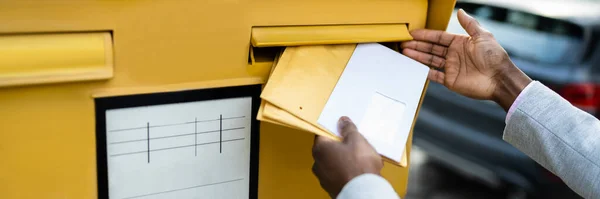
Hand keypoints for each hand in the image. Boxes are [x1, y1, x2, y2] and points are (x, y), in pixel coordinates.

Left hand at [312, 116, 382, 197]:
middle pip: (327, 149)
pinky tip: (358, 171)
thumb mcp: (356, 140)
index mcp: (320, 149)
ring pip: (333, 163)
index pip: (322, 134)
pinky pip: (337, 175)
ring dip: (343, 160)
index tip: (343, 129)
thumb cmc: (359, 164)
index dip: (333, 130)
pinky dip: (345, 172)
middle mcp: (317, 163)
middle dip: (340, 146)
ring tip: (360, 159)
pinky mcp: (331, 188)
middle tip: (354, 144)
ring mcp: (323, 178)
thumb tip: (342, 121)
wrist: (363, 192)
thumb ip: (348, 129)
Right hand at [401, 9, 530, 109]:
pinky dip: (423, 72)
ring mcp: (451, 67)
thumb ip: (469, 24)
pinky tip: (414, 67)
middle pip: (431, 48)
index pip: (438, 37)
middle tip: (403, 43)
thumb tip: (461, 11)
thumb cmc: (494, 56)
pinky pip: (433, 75)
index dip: (425, 35)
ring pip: (429, 60)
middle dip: (417, 45)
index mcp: (460, 43)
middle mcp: (454, 55)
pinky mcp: (450, 80)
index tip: (413, 33)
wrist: (499, 79)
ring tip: (404, 52)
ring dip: (417, 56)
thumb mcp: (483, 36)